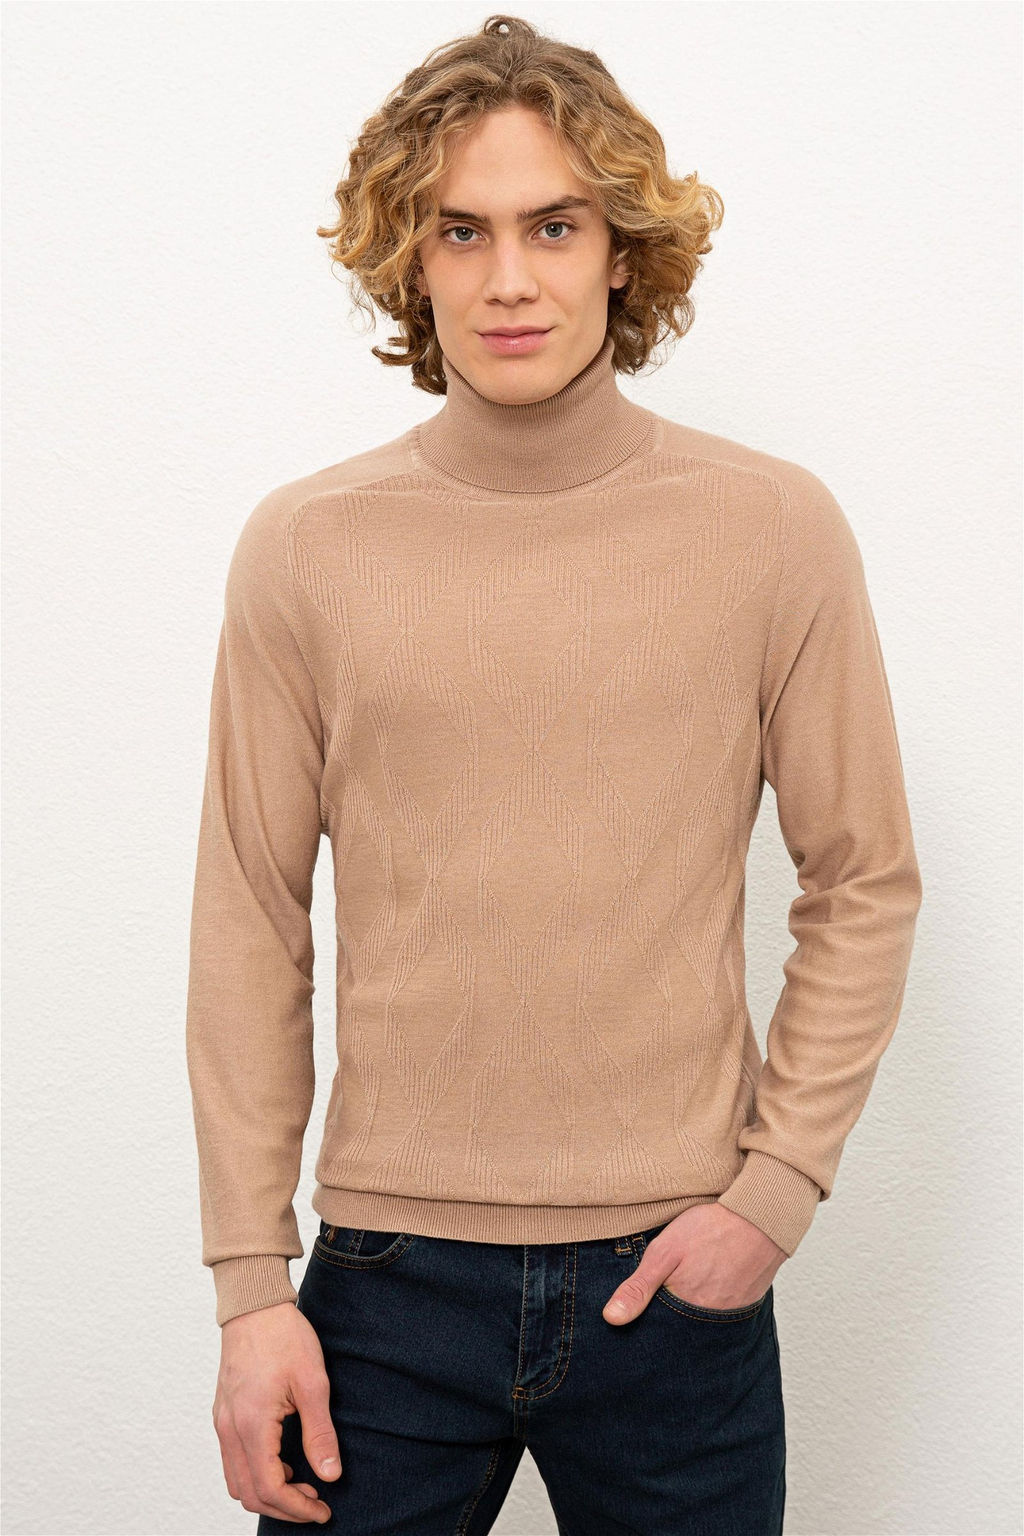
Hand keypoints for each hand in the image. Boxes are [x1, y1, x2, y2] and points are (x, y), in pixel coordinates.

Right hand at [213, 1299, 340, 1523]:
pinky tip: (283, 1461)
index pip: (269, 1489)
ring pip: (236, 1481)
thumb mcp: (313, 1382)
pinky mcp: (223, 1414)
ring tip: (302, 1483)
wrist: (254, 1304)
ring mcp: (222, 1422)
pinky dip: (255, 1473)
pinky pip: (233, 1460)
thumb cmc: (284, 1336)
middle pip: (248, 1494)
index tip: (324, 1509)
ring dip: (267, 1492)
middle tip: (317, 1502)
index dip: (297, 1508)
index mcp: (252, 1424)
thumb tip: (331, 1475)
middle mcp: (229, 1429)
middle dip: (283, 1507)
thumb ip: (320, 1433)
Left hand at [603, 1203, 787, 1324]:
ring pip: (702, 1320)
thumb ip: (638, 1287)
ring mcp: (731, 1313)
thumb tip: (611, 1319)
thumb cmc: (709, 1230)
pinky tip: (712, 1280)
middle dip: (672, 1314)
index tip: (646, 1304)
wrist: (759, 1219)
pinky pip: (725, 1313)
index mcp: (685, 1307)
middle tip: (674, 1284)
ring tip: (693, 1280)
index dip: (649, 1317)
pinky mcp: (747, 1303)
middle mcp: (709, 1319)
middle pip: (681, 1326)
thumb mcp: (664, 1252)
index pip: (659, 1328)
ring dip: (693, 1308)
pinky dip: (714, 1301)